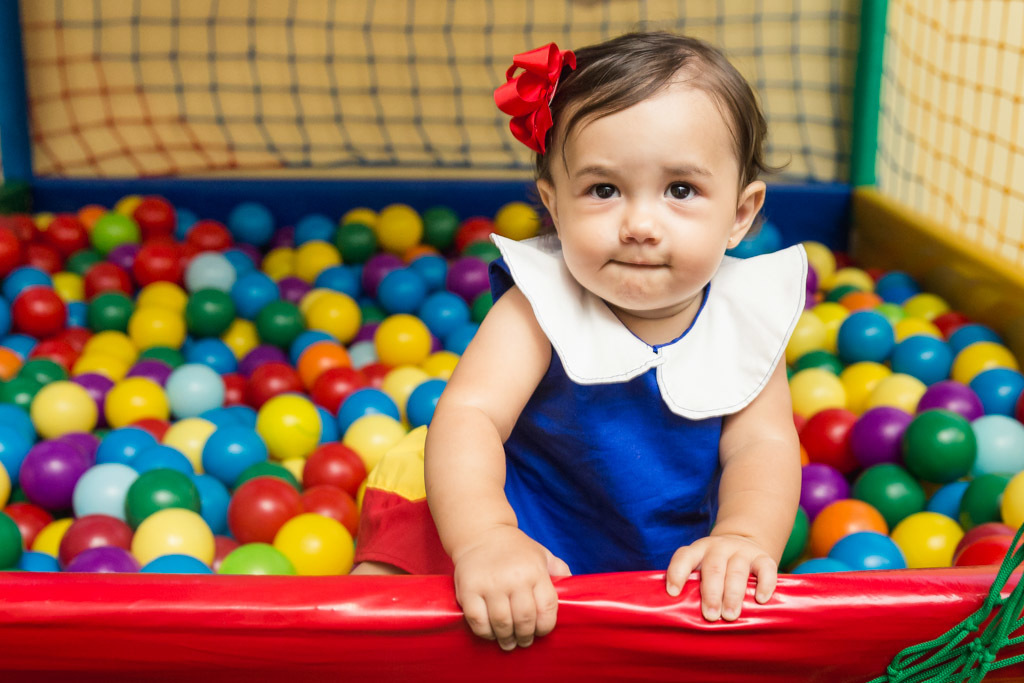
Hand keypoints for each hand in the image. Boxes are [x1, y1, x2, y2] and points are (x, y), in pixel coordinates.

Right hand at [452, 526, 570, 650]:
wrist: (481, 533)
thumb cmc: (515, 548)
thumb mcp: (541, 554)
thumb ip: (559, 570)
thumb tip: (575, 590)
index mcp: (535, 571)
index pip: (547, 608)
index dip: (546, 626)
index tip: (541, 632)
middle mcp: (514, 578)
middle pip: (524, 620)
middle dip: (526, 636)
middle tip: (524, 641)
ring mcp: (490, 584)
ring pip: (502, 623)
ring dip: (507, 638)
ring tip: (508, 642)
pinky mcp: (468, 589)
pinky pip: (478, 621)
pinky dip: (485, 632)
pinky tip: (490, 632)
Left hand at [665, 534, 776, 621]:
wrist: (743, 543)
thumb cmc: (717, 567)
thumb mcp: (702, 568)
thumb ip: (695, 585)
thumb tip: (685, 616)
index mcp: (698, 550)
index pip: (684, 557)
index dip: (676, 573)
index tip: (673, 593)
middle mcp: (718, 547)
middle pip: (713, 568)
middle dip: (711, 593)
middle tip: (711, 616)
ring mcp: (741, 551)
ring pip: (737, 571)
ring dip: (733, 594)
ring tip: (730, 615)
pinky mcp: (762, 557)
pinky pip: (765, 568)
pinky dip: (764, 583)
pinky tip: (760, 599)